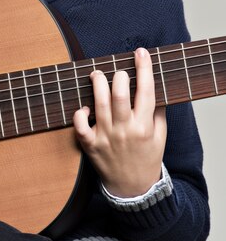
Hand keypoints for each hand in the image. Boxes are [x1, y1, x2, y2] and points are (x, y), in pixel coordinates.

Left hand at [73, 48, 165, 197]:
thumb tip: (153, 88)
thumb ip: (158, 113)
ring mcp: (106, 137)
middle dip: (119, 76)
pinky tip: (84, 108)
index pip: (147, 92)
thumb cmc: (146, 158)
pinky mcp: (90, 145)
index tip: (141, 52)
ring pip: (99, 104)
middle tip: (117, 71)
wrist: (133, 188)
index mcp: (145, 126)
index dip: (144, 69)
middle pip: (120, 95)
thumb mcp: (160, 137)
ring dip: (97, 85)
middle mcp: (125, 130)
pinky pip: (80, 126)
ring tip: (96, 75)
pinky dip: (79, 114)